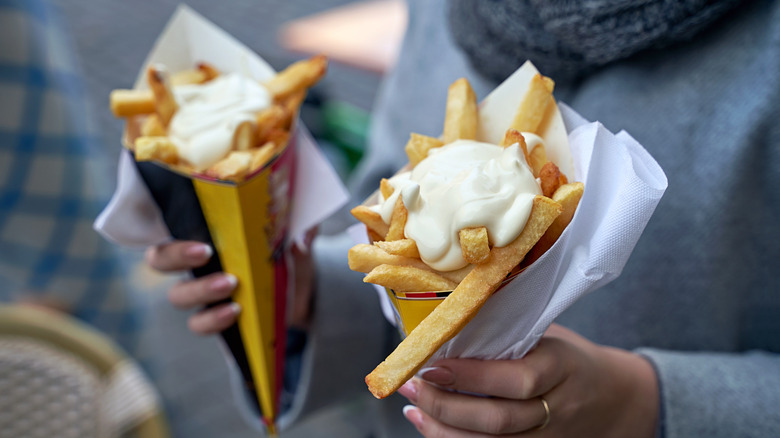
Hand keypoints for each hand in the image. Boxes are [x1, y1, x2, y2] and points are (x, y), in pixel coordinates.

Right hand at [145, 230, 317, 335]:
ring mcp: (203, 293)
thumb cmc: (290, 254)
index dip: (173, 228)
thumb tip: (302, 236)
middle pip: (160, 259)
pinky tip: (235, 312)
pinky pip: (199, 323)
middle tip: (206, 254)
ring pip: (178, 295)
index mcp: (209, 233)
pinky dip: (213, 320)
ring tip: (230, 285)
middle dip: (176, 255)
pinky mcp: (214, 319)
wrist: (305, 293)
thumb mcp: (297, 237)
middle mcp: (197, 263)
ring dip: (200, 289)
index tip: (202, 238)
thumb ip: (299, 230)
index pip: (171, 226)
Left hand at [398, 324, 658, 436]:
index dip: (470, 376)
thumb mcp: (548, 337)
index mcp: (560, 366)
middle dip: (446, 406)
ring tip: (413, 409)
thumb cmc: (568, 359)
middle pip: (499, 419)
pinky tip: (429, 427)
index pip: (516, 379)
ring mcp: (548, 437)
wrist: (613, 399)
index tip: (431, 365)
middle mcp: (556, 407)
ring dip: (443, 430)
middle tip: (412, 387)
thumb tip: (447, 322)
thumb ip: (507, 333)